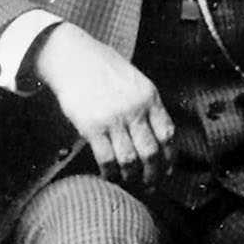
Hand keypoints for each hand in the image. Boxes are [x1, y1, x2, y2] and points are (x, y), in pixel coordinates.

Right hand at [29, 22, 174, 185]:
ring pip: (130, 159)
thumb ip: (146, 105)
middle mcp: (135, 109)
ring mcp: (114, 119)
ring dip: (132, 176)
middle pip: (152, 151)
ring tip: (130, 182)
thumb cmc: (104, 68)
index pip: (168, 133)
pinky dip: (110, 172)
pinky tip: (110, 176)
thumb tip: (157, 135)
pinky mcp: (91, 127)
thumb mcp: (135, 80)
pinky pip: (106, 158)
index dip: (170, 156)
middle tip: (152, 184)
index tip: (168, 169)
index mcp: (150, 97)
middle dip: (154, 173)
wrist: (73, 58)